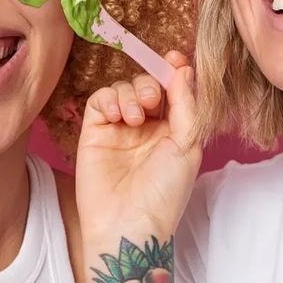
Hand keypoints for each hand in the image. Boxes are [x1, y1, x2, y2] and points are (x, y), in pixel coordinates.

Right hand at [76, 51, 201, 245]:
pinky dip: (110, 99)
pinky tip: (118, 115)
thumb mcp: (187, 145)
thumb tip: (184, 69)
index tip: (175, 58)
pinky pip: (100, 100)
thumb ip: (186, 105)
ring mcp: (119, 130)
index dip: (173, 72)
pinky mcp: (94, 132)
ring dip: (131, 93)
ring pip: (124, 89)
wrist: (129, 223)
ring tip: (134, 117)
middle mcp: (146, 128)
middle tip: (152, 100)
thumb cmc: (164, 193)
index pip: (173, 92)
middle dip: (151, 84)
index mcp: (173, 132)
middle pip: (147, 85)